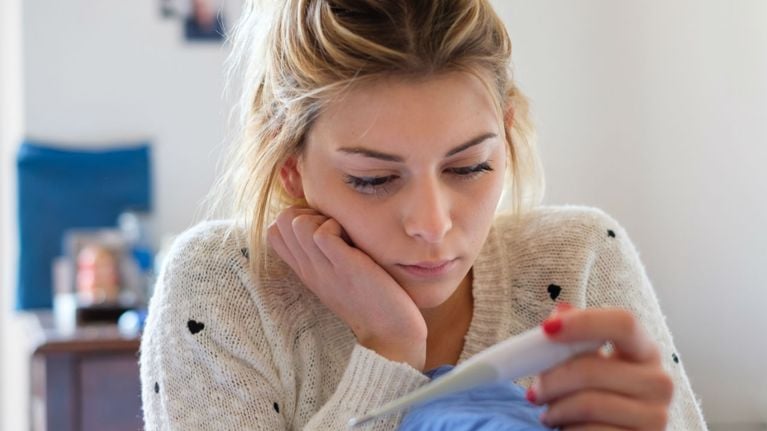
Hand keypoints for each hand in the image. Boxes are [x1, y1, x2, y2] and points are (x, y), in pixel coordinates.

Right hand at [267, 206, 426, 368]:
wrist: (391, 331)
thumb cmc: (371, 298)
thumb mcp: (338, 275)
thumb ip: (325, 254)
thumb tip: (324, 224)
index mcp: (306, 270)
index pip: (274, 232)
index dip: (296, 217)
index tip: (322, 226)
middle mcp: (309, 269)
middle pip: (280, 221)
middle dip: (307, 212)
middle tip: (334, 228)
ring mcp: (324, 269)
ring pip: (296, 222)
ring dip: (321, 218)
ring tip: (343, 234)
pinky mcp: (345, 267)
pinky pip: (322, 233)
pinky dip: (337, 226)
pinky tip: (353, 242)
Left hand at [528, 305, 672, 429]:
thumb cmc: (597, 393)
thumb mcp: (588, 362)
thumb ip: (575, 336)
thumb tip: (560, 312)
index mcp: (646, 351)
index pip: (624, 323)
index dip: (583, 322)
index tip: (547, 329)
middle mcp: (659, 382)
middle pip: (592, 369)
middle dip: (552, 380)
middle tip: (534, 391)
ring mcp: (655, 417)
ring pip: (588, 405)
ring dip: (556, 409)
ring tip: (548, 413)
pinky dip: (568, 430)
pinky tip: (565, 428)